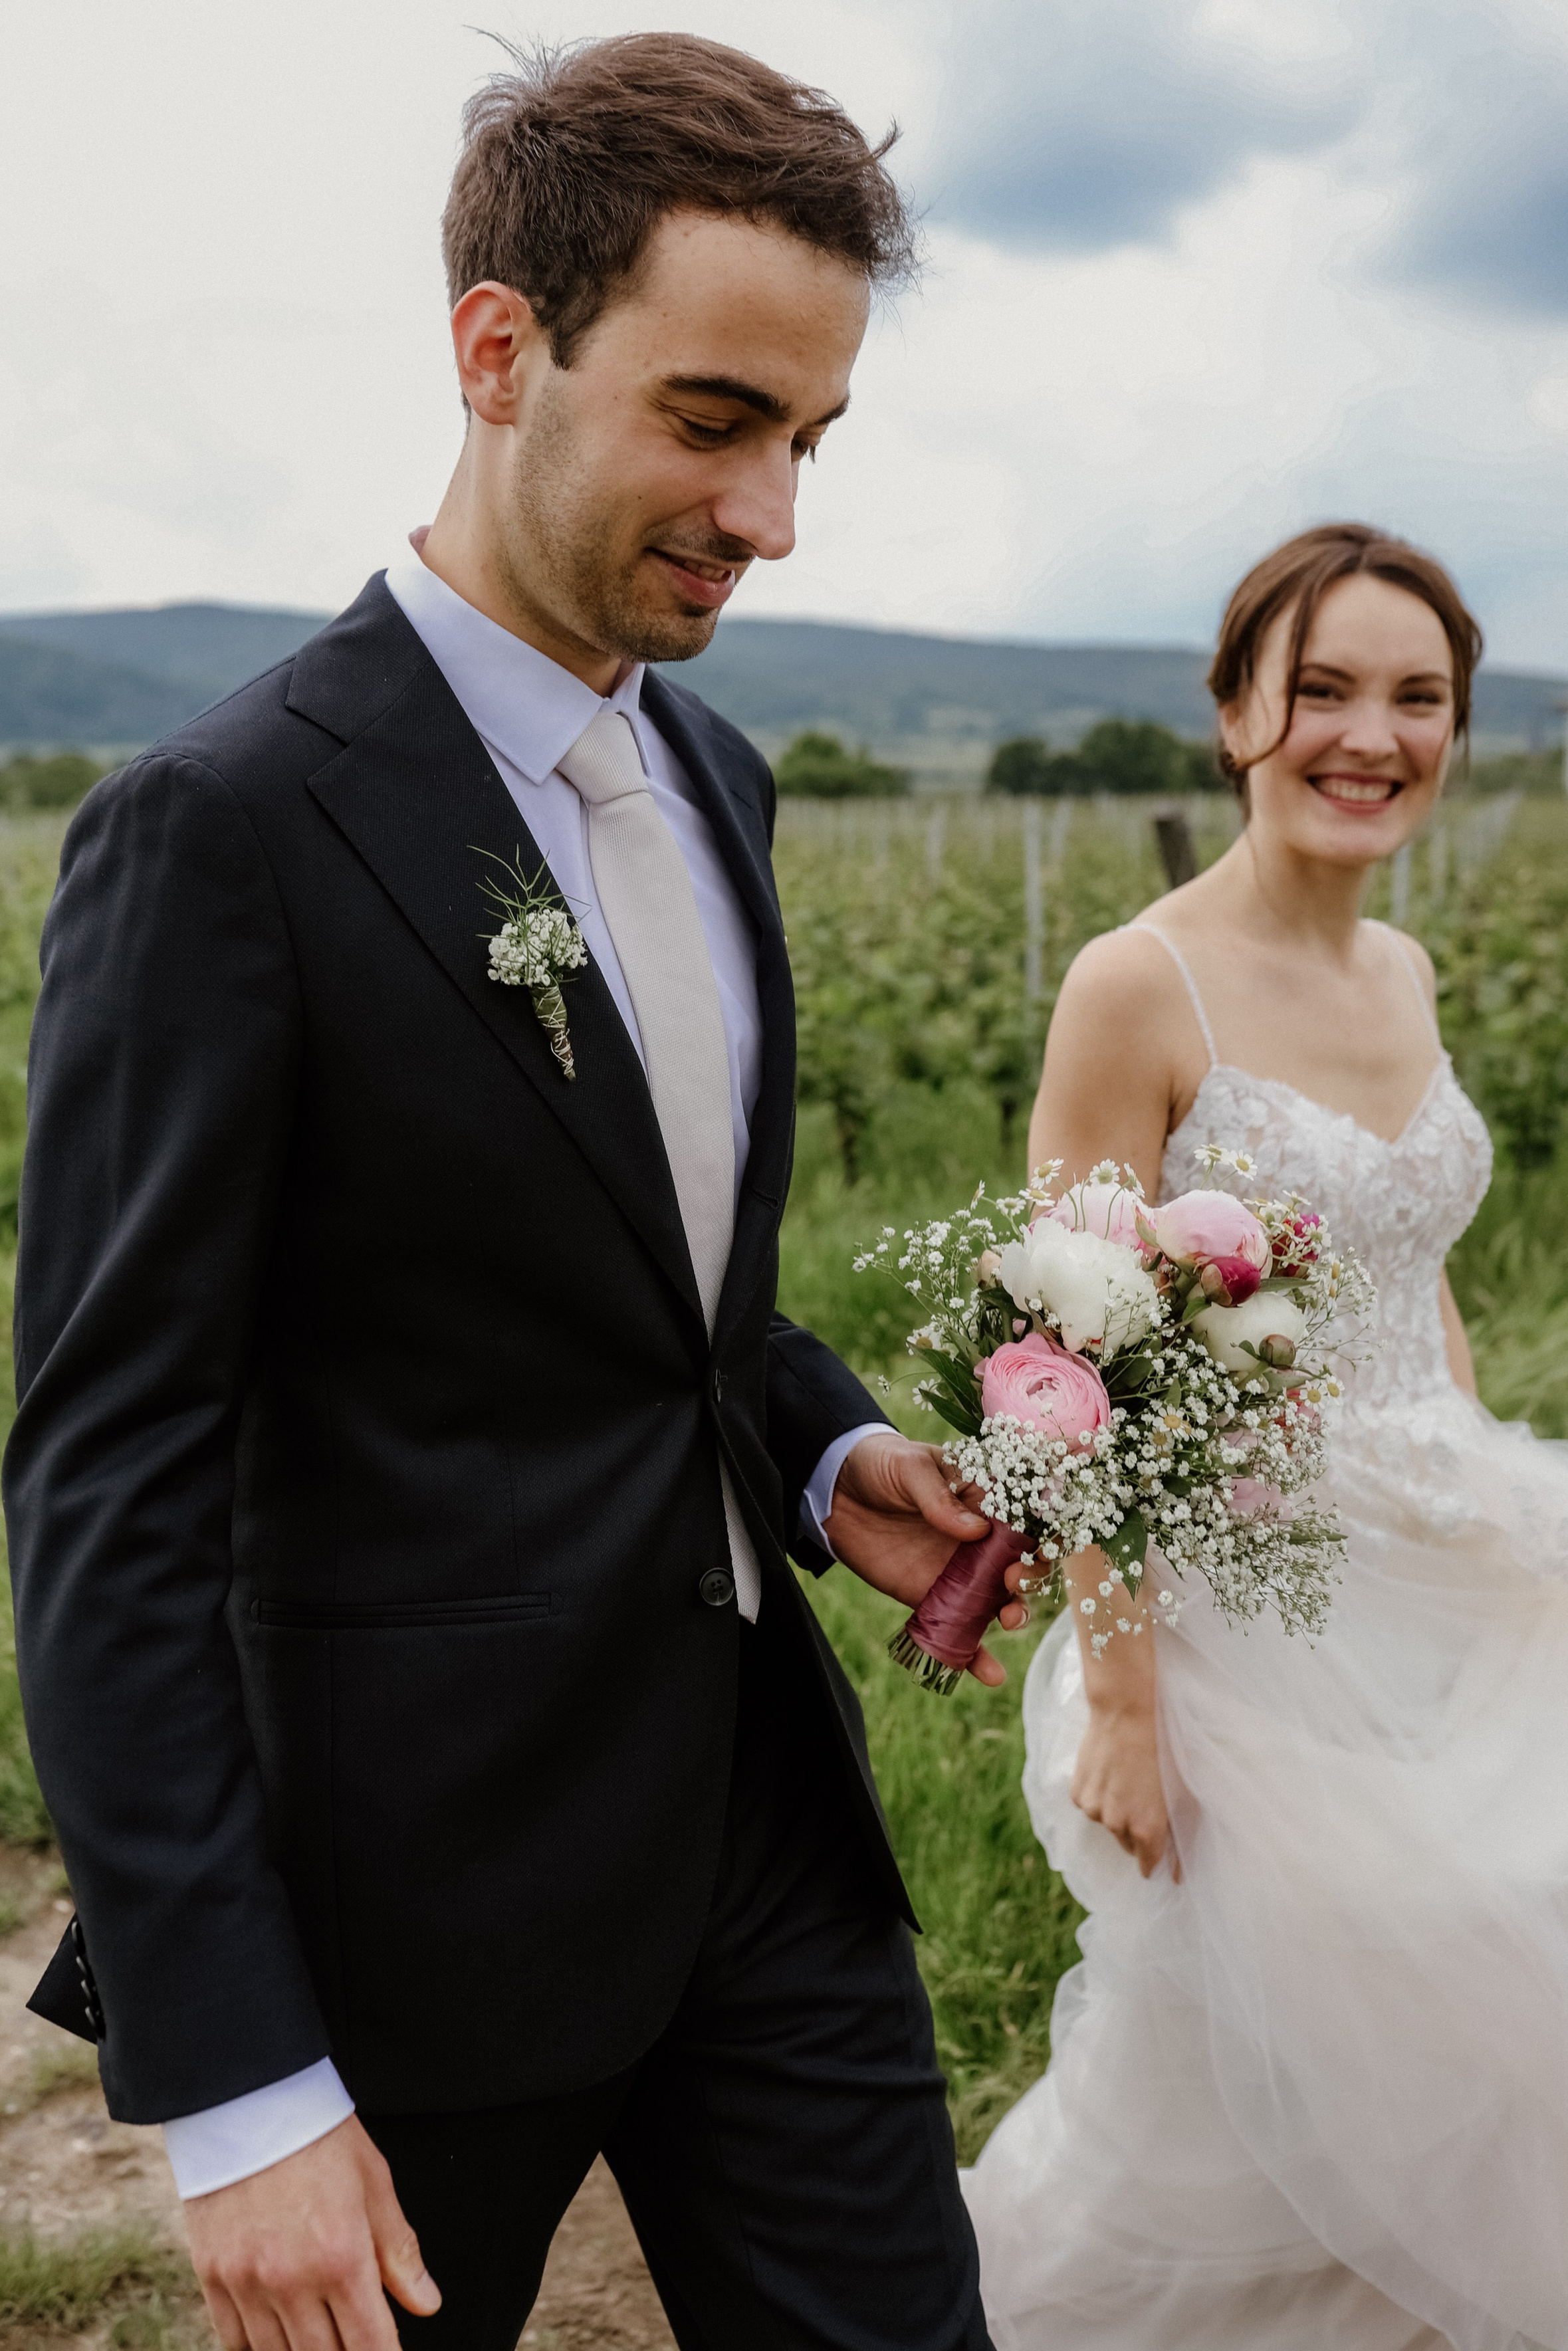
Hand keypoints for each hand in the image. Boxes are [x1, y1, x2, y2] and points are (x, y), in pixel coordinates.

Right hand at [184, 2115, 438, 2350]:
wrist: (248, 2101)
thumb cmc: (320, 2138)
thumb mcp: (374, 2184)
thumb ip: (399, 2251)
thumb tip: (427, 2303)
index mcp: (342, 2257)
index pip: (371, 2346)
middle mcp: (292, 2280)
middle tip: (355, 2338)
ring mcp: (247, 2283)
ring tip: (321, 2336)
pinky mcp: (212, 2277)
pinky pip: (234, 2342)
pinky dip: (258, 2348)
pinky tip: (278, 2336)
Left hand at [822, 1431, 1028, 1685]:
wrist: (835, 1493)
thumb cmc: (882, 1465)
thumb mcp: (911, 1467)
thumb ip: (939, 1497)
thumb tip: (976, 1530)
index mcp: (986, 1499)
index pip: (1030, 1518)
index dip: (1044, 1534)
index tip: (1040, 1548)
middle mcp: (983, 1540)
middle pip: (1025, 1564)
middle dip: (1031, 1577)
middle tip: (1011, 1580)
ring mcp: (962, 1572)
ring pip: (1001, 1600)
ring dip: (1014, 1613)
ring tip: (1006, 1620)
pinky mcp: (934, 1599)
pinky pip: (961, 1631)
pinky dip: (975, 1656)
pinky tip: (989, 1675)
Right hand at [1070, 1702, 1179, 1879]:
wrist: (1128, 1712)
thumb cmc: (1165, 1750)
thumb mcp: (1185, 1794)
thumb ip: (1184, 1835)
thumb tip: (1178, 1875)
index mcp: (1146, 1830)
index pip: (1147, 1864)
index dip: (1153, 1860)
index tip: (1157, 1854)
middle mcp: (1116, 1825)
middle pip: (1126, 1843)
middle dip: (1136, 1830)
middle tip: (1145, 1800)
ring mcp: (1093, 1809)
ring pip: (1107, 1822)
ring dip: (1116, 1810)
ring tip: (1127, 1779)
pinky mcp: (1077, 1792)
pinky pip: (1090, 1804)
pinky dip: (1099, 1795)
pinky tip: (1110, 1772)